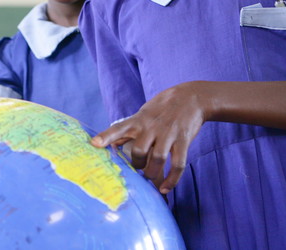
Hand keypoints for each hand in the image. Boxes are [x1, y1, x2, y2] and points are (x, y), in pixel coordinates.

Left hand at [90, 81, 208, 193]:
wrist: (191, 97)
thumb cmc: (162, 107)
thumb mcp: (143, 114)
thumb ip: (129, 129)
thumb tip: (111, 143)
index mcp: (139, 120)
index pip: (119, 128)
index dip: (106, 136)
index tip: (94, 143)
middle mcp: (152, 127)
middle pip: (139, 151)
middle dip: (136, 165)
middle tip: (138, 169)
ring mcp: (168, 134)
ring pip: (157, 159)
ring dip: (152, 173)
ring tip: (150, 176)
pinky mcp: (183, 141)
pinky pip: (177, 164)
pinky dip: (172, 180)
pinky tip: (165, 188)